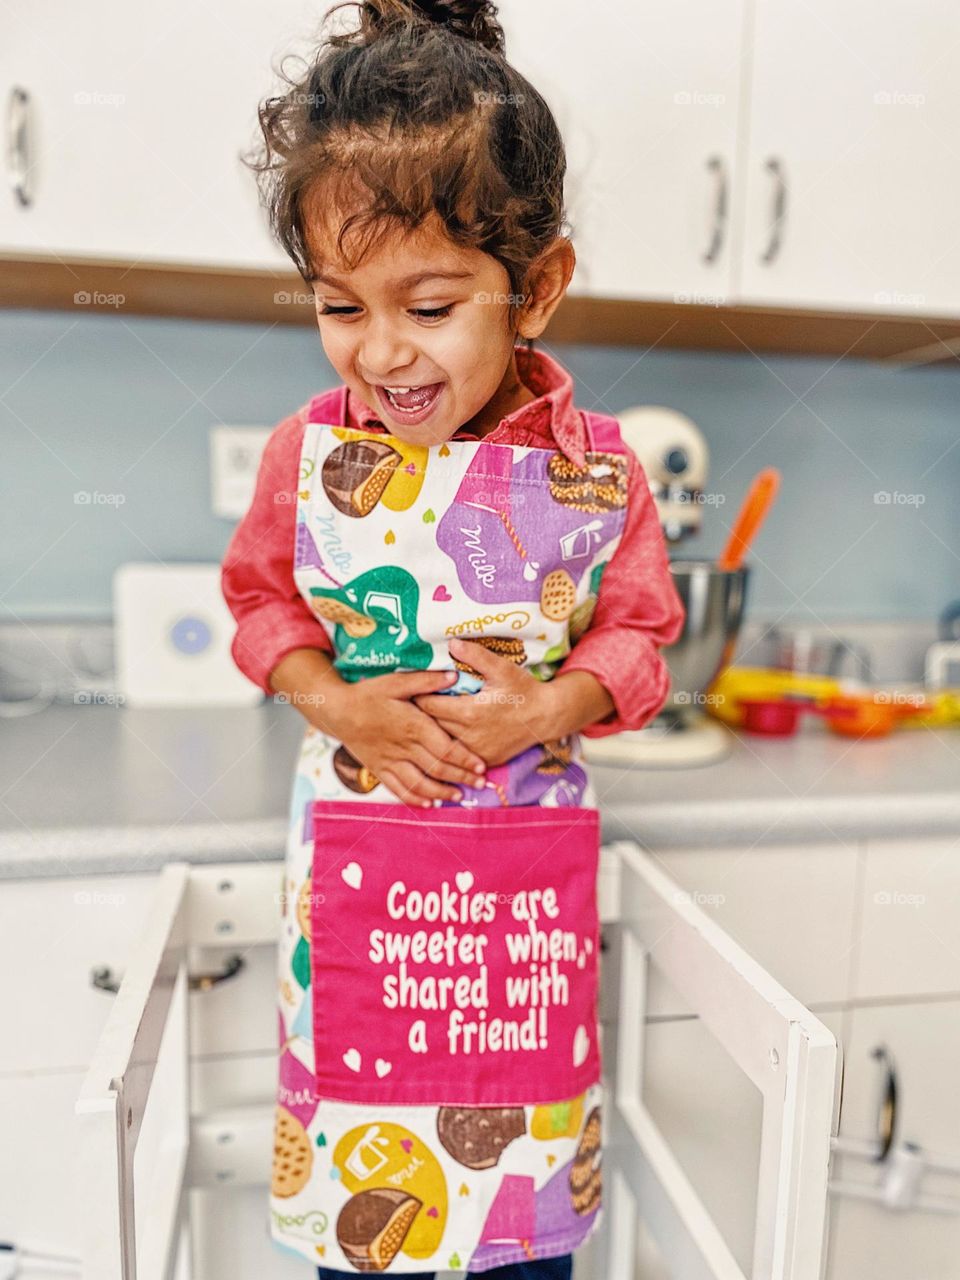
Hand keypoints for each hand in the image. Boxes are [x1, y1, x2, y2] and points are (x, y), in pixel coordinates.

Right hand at [320, 666, 487, 807]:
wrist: (336, 710)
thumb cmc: (368, 694)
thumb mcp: (396, 681)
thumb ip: (426, 681)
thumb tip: (454, 675)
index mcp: (412, 725)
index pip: (445, 748)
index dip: (465, 760)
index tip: (482, 767)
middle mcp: (403, 747)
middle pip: (438, 768)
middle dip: (462, 778)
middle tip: (481, 785)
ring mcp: (390, 761)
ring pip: (420, 784)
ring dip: (441, 793)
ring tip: (459, 796)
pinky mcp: (379, 769)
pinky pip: (398, 789)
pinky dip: (415, 799)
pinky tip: (429, 804)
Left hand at [413, 638, 557, 766]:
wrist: (548, 716)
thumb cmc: (524, 690)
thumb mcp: (502, 668)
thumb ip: (475, 655)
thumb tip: (451, 642)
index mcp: (469, 713)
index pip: (428, 705)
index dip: (419, 695)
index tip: (414, 687)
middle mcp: (469, 737)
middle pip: (431, 725)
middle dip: (422, 713)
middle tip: (413, 700)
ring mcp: (477, 753)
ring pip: (442, 742)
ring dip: (434, 730)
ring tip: (425, 717)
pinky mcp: (485, 761)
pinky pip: (459, 754)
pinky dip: (451, 744)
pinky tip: (448, 732)